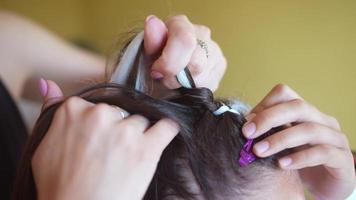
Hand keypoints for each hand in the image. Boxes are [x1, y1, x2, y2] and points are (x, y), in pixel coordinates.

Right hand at [33, 79, 178, 199]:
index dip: (100, 124)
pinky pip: (167, 127)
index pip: (96, 106)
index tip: (98, 139)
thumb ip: (50, 109)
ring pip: (140, 121)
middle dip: (117, 128)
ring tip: (127, 158)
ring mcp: (125, 130)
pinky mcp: (147, 148)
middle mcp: (100, 115)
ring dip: (137, 135)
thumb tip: (48, 84)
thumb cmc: (59, 185)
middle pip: (120, 112)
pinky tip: (162, 135)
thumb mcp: (44, 145)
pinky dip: (168, 130)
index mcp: (74, 110)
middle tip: (110, 153)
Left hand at [143, 15, 225, 90]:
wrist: (165, 69)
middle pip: (197, 63)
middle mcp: (202, 34)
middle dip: (177, 77)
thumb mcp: (148, 53)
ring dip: (186, 85)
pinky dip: (195, 88)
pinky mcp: (221, 65)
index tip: (157, 71)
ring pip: (203, 77)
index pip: (185, 40)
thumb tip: (153, 23)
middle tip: (166, 77)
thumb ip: (151, 40)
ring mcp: (215, 49)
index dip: (170, 62)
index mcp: (180, 24)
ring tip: (177, 79)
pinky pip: (210, 84)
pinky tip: (188, 81)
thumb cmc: (156, 59)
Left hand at [242, 84, 354, 199]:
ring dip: (279, 140)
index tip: (246, 123)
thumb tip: (245, 124)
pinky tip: (281, 164)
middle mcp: (323, 120)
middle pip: (297, 107)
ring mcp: (335, 138)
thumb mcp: (281, 144)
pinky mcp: (342, 158)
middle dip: (268, 118)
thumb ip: (268, 132)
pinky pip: (322, 153)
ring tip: (258, 151)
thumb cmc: (300, 161)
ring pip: (309, 130)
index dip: (264, 105)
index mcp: (306, 112)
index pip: (285, 94)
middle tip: (247, 134)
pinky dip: (299, 158)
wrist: (328, 185)